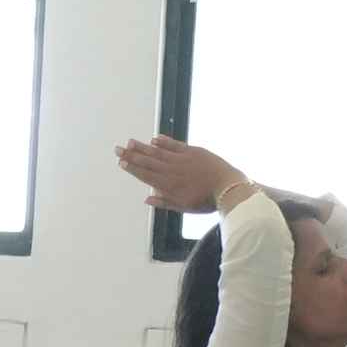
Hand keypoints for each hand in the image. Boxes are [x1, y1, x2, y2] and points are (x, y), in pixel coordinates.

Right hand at [113, 136, 242, 215]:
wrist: (228, 187)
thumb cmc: (207, 201)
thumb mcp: (184, 207)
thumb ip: (164, 202)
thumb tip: (147, 199)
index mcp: (169, 185)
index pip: (146, 175)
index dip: (133, 168)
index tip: (121, 163)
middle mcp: (172, 171)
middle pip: (148, 161)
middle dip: (131, 155)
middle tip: (118, 149)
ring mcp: (182, 160)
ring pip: (158, 152)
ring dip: (143, 147)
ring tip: (130, 142)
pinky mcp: (193, 152)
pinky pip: (175, 145)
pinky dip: (164, 142)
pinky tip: (154, 139)